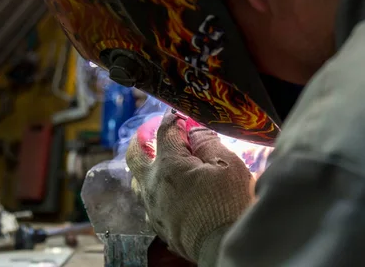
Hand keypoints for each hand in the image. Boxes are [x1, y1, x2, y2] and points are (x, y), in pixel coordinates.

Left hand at [126, 112, 254, 263]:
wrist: (226, 248)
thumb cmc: (229, 205)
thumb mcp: (227, 165)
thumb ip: (207, 142)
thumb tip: (194, 130)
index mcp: (168, 165)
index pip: (165, 131)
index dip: (174, 119)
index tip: (183, 116)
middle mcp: (152, 185)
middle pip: (135, 155)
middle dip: (142, 139)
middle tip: (153, 133)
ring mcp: (153, 208)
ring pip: (138, 181)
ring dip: (146, 167)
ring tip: (161, 163)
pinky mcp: (159, 227)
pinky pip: (149, 203)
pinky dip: (156, 192)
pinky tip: (169, 193)